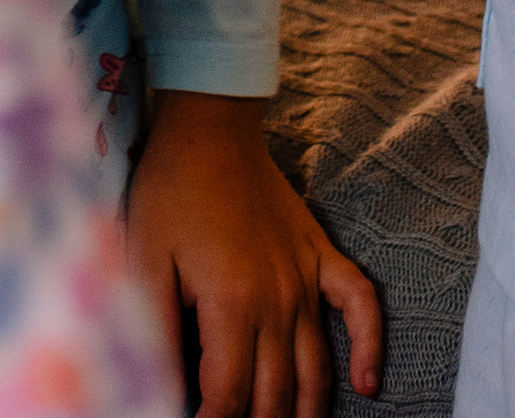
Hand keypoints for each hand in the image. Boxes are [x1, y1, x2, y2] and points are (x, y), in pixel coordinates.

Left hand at [127, 91, 382, 416]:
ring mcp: (306, 279)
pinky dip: (371, 347)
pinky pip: (360, 304)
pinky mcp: (322, 256)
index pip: (228, 399)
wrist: (210, 126)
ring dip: (303, 413)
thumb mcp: (143, 261)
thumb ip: (155, 332)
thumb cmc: (170, 191)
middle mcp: (278, 300)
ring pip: (315, 371)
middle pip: (275, 396)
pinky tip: (367, 384)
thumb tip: (160, 388)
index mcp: (232, 304)